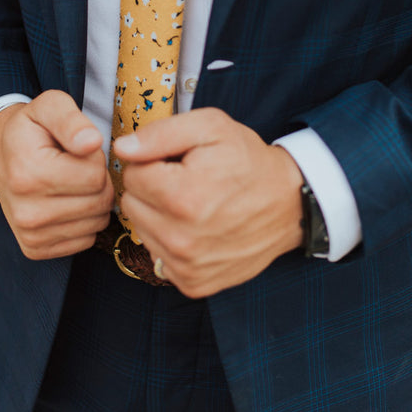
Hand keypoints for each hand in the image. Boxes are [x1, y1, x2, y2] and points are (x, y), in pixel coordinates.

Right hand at [0, 90, 113, 259]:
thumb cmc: (32, 127)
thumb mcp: (50, 106)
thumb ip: (72, 120)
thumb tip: (93, 142)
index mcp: (29, 174)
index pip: (96, 176)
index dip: (95, 158)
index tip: (76, 149)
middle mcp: (26, 212)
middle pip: (99, 202)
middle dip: (97, 180)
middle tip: (75, 166)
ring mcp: (29, 234)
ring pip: (97, 223)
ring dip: (93, 201)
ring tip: (70, 182)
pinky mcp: (34, 249)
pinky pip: (86, 241)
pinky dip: (84, 221)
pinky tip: (66, 202)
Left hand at [115, 108, 303, 297]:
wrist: (289, 204)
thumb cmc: (248, 161)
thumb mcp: (210, 127)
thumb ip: (160, 134)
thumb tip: (123, 149)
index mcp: (182, 197)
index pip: (132, 174)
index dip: (153, 161)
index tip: (178, 162)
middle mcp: (182, 239)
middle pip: (131, 204)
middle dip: (152, 189)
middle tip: (185, 180)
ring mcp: (188, 266)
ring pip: (142, 230)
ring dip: (159, 215)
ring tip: (193, 204)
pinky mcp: (193, 283)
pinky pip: (158, 257)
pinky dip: (171, 241)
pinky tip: (196, 228)